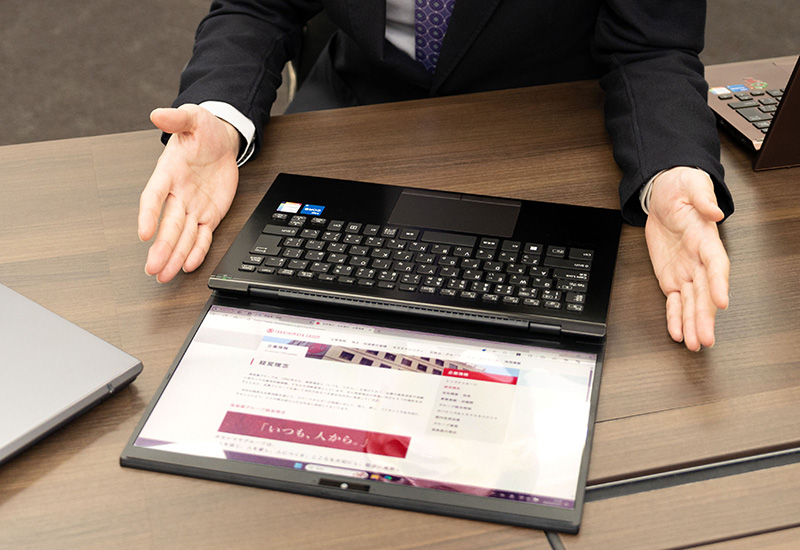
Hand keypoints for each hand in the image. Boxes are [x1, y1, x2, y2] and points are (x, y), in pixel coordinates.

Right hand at [138, 104, 239, 282]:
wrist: (221, 141)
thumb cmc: (203, 131)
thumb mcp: (193, 118)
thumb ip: (177, 118)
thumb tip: (158, 114)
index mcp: (168, 172)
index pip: (154, 196)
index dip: (148, 214)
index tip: (143, 232)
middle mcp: (178, 194)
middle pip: (168, 225)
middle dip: (161, 247)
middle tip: (152, 267)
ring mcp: (193, 207)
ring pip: (182, 236)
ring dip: (173, 256)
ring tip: (163, 275)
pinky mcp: (209, 214)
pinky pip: (203, 236)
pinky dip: (197, 251)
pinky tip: (188, 266)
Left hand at [644, 167, 729, 350]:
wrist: (663, 194)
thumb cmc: (681, 189)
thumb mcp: (691, 186)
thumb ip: (703, 199)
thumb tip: (715, 211)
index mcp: (707, 240)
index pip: (716, 265)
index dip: (719, 283)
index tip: (721, 300)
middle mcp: (699, 260)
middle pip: (705, 292)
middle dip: (705, 316)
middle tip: (705, 337)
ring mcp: (686, 271)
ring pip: (691, 302)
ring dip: (692, 324)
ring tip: (694, 344)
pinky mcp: (671, 277)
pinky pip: (674, 301)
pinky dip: (675, 317)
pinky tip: (677, 333)